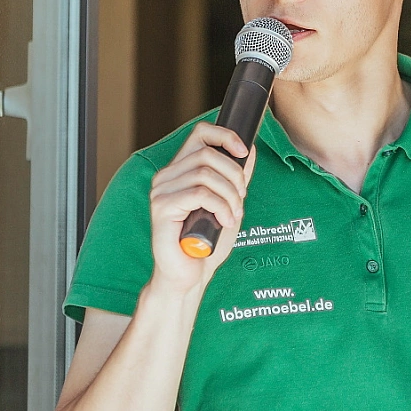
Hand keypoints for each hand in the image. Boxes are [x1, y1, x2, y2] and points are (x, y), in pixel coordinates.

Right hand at [147, 122, 255, 292]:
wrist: (189, 276)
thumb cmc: (206, 243)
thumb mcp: (229, 204)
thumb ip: (235, 179)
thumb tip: (249, 151)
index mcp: (180, 171)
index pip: (200, 134)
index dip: (225, 136)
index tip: (245, 150)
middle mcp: (166, 177)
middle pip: (207, 154)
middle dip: (234, 175)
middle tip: (241, 199)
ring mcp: (160, 192)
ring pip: (204, 174)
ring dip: (229, 195)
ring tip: (234, 215)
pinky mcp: (161, 209)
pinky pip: (199, 195)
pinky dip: (220, 207)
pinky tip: (225, 221)